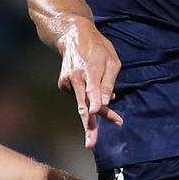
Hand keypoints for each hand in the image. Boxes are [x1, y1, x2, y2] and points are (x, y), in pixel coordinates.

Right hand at [56, 20, 123, 147]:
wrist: (72, 35)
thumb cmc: (98, 48)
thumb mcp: (112, 60)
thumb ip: (109, 81)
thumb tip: (107, 101)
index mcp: (91, 69)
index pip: (94, 88)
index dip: (95, 100)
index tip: (96, 110)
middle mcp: (77, 77)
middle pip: (83, 105)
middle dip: (88, 126)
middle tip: (91, 143)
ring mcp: (67, 82)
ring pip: (82, 105)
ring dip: (97, 114)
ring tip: (115, 119)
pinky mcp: (63, 84)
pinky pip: (79, 97)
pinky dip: (88, 98)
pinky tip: (90, 85)